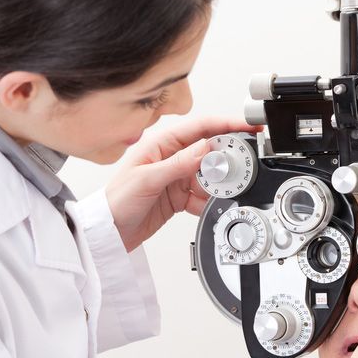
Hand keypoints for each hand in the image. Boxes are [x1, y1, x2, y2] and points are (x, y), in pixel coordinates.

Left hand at [105, 117, 259, 251]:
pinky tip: (208, 206)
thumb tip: (205, 149)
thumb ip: (178, 164)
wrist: (109, 233)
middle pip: (210, 151)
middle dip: (228, 158)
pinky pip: (203, 197)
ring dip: (219, 184)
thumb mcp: (147, 179)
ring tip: (224, 190)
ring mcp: (177, 178)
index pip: (201, 128)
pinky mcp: (180, 197)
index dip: (227, 124)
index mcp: (161, 145)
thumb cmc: (116, 202)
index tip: (248, 127)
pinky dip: (209, 202)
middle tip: (242, 165)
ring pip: (210, 175)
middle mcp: (171, 158)